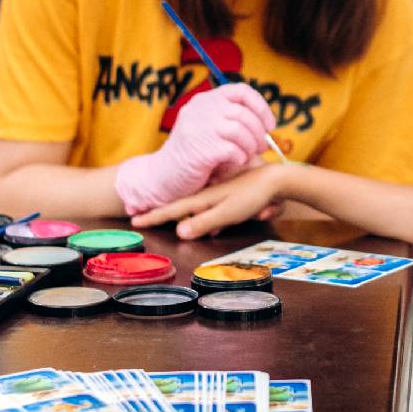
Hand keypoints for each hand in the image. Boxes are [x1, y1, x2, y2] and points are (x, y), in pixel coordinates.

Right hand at [115, 83, 276, 214]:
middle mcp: (201, 109)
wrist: (161, 176)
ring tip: (248, 155)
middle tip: (262, 147)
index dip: (260, 107)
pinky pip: (234, 150)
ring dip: (251, 146)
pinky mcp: (201, 149)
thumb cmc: (192, 153)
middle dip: (259, 132)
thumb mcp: (208, 127)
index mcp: (204, 100)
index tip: (269, 124)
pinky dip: (240, 157)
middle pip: (244, 113)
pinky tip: (234, 162)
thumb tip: (267, 122)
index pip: (241, 91)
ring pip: (241, 131)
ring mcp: (199, 128)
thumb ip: (230, 119)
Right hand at [131, 165, 284, 238]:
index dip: (154, 216)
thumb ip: (204, 222)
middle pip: (182, 207)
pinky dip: (211, 215)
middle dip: (163, 213)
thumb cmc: (252, 196)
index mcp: (204, 198)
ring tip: (164, 217)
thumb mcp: (228, 213)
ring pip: (200, 209)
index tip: (133, 221)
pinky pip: (218, 210)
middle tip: (143, 218)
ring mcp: (221, 194)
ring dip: (185, 215)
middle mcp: (210, 194)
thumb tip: (178, 232)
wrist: (279, 179)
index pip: (173, 209)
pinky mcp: (233, 196)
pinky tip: (214, 222)